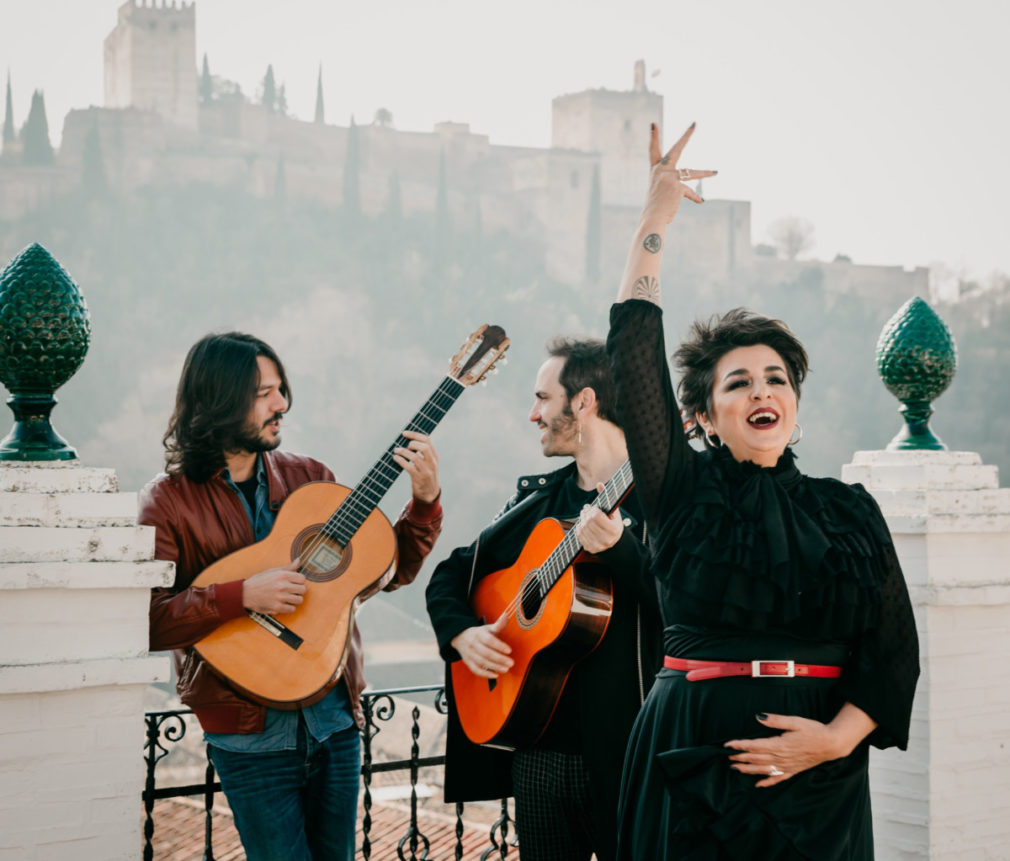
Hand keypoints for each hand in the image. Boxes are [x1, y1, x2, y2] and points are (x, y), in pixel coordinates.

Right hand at [242, 559, 305, 614]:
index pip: (302, 578)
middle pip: (303, 590)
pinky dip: (289, 608)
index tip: (294, 583)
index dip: (299, 581)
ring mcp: (280, 597)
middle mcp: (283, 585)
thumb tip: (299, 560)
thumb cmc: (259, 581)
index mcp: (283, 575)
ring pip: (299, 600)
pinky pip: (292, 609)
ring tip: (289, 598)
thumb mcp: (273, 571)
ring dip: (295, 599)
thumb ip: (288, 567)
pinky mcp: (277, 607)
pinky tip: (284, 604)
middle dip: (298, 590)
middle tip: (292, 591)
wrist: (245, 593)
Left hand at [393, 430, 439, 502]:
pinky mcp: (419, 478)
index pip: (427, 440)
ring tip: (396, 451)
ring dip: (403, 452)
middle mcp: (432, 463)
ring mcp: (426, 471)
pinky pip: (408, 467)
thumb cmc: (426, 475)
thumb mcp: (430, 463)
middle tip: (405, 446)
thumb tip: (408, 440)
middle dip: (412, 443)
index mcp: (435, 457)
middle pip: (424, 447)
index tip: (405, 434)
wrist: (429, 494)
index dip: (415, 434)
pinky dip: (400, 460)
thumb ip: (424, 453)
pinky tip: (395, 458)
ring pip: (415, 457)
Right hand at [450, 612, 513, 678]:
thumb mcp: (488, 627)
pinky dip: (485, 674)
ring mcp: (470, 654)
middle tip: (511, 663)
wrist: (460, 637)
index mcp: (479, 634)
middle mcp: (473, 644)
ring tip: (506, 669)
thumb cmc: (479, 633)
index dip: (499, 646)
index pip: (489, 640)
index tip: (509, 650)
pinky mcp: (468, 662)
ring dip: (494, 667)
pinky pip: (476, 670)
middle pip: (486, 653)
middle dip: (499, 659)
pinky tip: (495, 675)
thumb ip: (498, 624)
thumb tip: (506, 615)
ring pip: (482, 662)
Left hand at [575, 486, 624, 552]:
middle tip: (586, 509)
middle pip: (588, 521)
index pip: (596, 516)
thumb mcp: (613, 511)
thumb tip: (599, 484)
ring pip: (582, 528)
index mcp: (613, 530)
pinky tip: (583, 524)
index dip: (593, 509)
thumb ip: (606, 497)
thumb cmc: (613, 523)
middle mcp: (606, 539)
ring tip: (584, 515)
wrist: (614, 542)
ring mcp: (598, 546)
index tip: (594, 507)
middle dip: (586, 513)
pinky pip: (579, 535)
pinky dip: (579, 527)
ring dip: (581, 519)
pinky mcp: (590, 548)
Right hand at [643, 123, 717, 224]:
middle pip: (677, 149)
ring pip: (692, 173)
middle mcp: (661, 170)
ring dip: (705, 174)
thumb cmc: (656, 209)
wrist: (652, 219)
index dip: (654, 137)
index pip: (653, 150)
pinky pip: (690, 192)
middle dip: (686, 136)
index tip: (653, 124)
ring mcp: (669, 177)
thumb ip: (677, 187)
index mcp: (655, 170)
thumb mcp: (662, 193)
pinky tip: (700, 201)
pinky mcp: (677, 186)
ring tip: (715, 172)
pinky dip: (695, 197)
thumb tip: (699, 197)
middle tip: (694, 124)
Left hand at [725, 712, 850, 787]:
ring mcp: (788, 766)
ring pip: (764, 769)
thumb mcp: (794, 721)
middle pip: (756, 758)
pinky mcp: (793, 771)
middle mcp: (782, 758)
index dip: (739, 745)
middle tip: (727, 758)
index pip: (754, 745)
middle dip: (740, 758)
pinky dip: (767, 782)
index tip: (727, 745)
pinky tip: (758, 785)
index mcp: (779, 744)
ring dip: (748, 769)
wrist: (832, 744)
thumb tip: (758, 717)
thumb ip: (775, 720)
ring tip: (736, 769)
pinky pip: (778, 779)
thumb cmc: (814, 730)